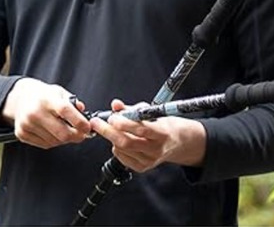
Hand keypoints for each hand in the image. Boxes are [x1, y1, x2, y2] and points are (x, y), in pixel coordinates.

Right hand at [0, 77, 91, 148]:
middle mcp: (35, 112)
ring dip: (65, 139)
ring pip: (55, 141)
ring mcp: (27, 124)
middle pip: (62, 133)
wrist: (20, 98)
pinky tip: (52, 132)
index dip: (80, 122)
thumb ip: (72, 102)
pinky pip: (45, 144)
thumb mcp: (58, 92)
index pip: (65, 111)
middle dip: (77, 136)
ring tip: (64, 129)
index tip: (88, 127)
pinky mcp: (22, 134)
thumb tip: (84, 112)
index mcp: (46, 99)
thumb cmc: (42, 95)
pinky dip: (53, 141)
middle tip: (82, 134)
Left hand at [90, 99, 206, 172]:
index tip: (111, 117)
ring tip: (114, 129)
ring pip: (121, 149)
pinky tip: (121, 140)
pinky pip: (121, 157)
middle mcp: (156, 149)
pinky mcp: (142, 168)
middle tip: (96, 123)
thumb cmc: (162, 124)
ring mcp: (149, 160)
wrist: (177, 142)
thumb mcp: (151, 112)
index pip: (140, 129)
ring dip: (112, 137)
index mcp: (161, 133)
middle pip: (126, 142)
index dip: (123, 123)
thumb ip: (131, 109)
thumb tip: (115, 105)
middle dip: (107, 131)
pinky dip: (116, 147)